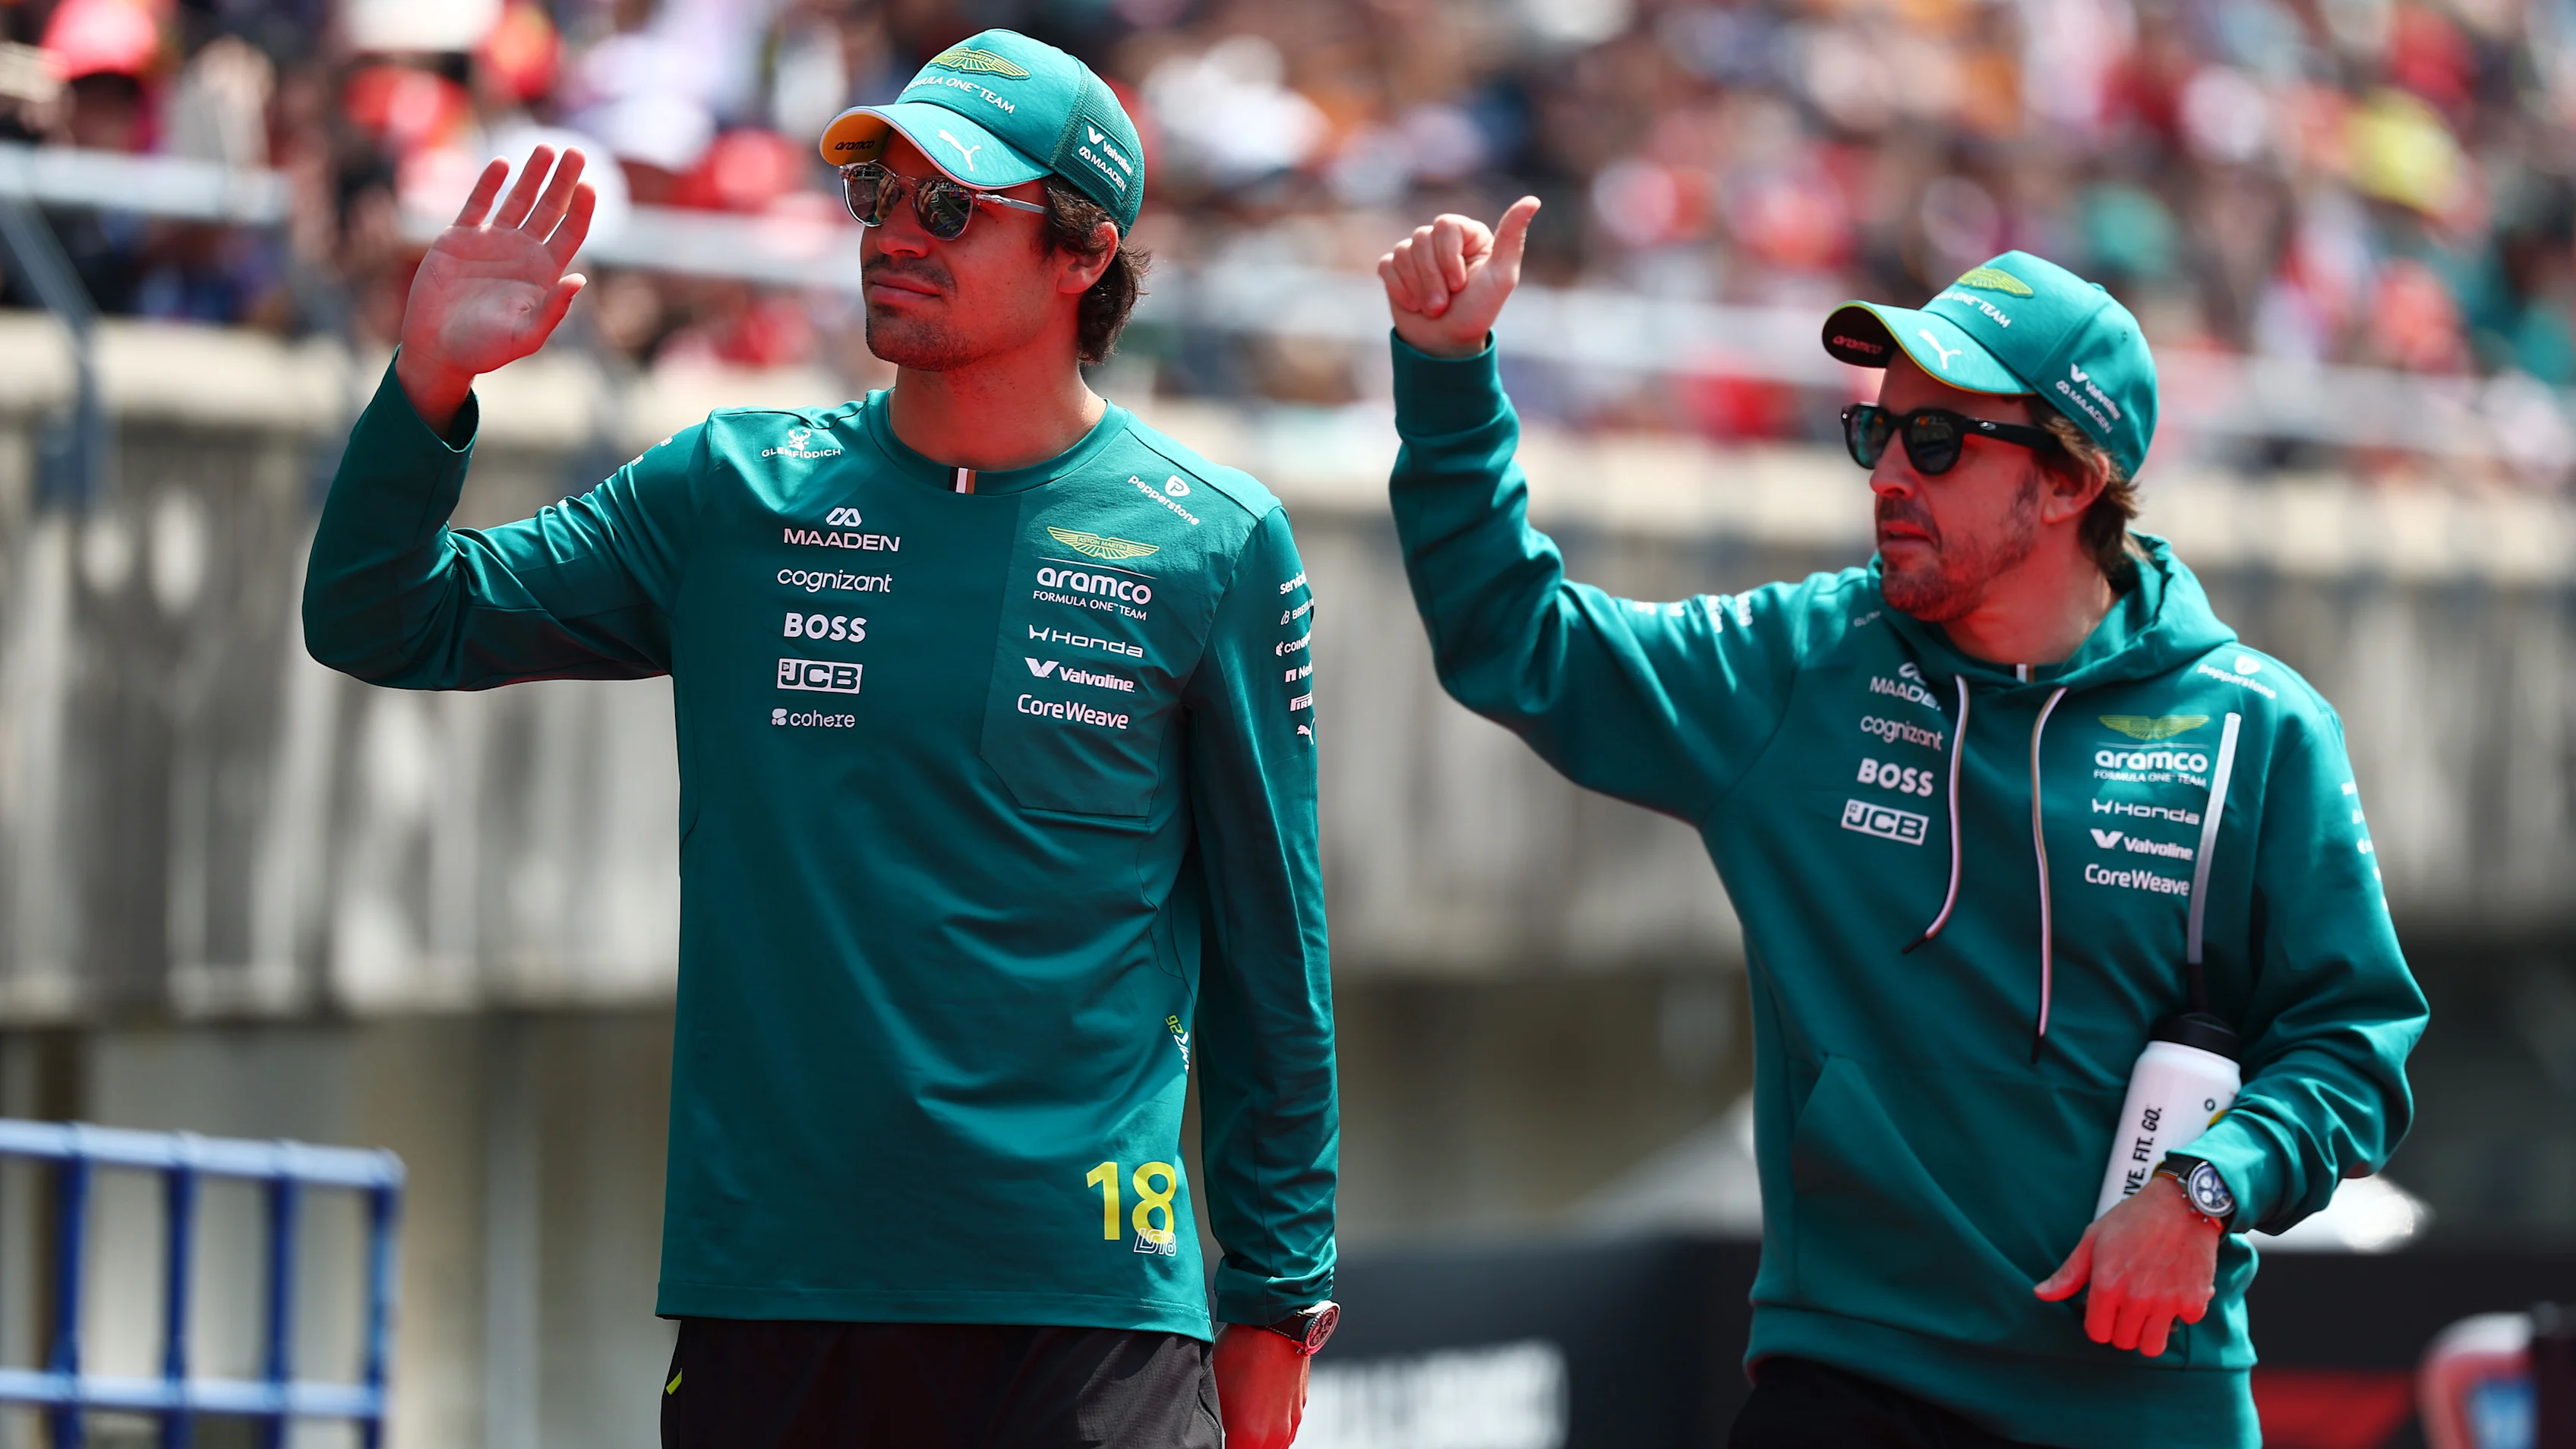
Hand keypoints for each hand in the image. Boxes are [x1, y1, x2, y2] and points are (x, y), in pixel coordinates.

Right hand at [395, 146, 596, 434]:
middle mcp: (521, 253)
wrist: (437, 350)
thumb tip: (580, 280)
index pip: (570, 233)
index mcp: (543, 273)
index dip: (581, 209)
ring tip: (547, 148)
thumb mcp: (525, 337)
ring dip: (532, 175)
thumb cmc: (484, 351)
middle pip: (549, 209)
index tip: (590, 185)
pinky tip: (501, 164)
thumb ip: (553, 311)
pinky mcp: (459, 239)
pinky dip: (487, 184)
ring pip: (517, 200)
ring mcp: (491, 242)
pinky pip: (476, 204)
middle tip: (577, 151)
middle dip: (563, 181)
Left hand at [1213, 1322, 1309, 1448]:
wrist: (1277, 1321)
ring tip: (1244, 1423)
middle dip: (1242, 1445)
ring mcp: (1292, 1421)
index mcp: (1250, 1435)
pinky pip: (1286, 1429)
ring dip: (1259, 1441)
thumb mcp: (1215, 1389)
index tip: (1216, 1438)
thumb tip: (1216, 1428)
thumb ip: (1218, 1420)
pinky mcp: (1301, 1406)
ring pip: (1275, 1446)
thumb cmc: (1241, 1351)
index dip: (1224, 1446)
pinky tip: (1260, 1407)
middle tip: (1229, 1429)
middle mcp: (1276, 1434)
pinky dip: (1273, 1426)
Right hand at [1376, 196, 1539, 359]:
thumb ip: (1512, 237)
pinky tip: (1413, 304)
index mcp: (1467, 234)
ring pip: (1402, 253)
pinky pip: (1387, 266)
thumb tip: (1532, 200)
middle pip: (1421, 238)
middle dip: (1432, 278)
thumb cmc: (1478, 310)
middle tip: (1443, 304)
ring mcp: (1416, 253)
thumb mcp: (1502, 276)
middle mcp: (1440, 239)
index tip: (1459, 285)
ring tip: (1432, 308)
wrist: (1448, 343)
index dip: (1447, 257)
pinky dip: (1400, 289)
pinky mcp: (1395, 269)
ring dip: (1418, 288)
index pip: (1445, 225)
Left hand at [2033, 1174, 2222, 1357]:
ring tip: (2149, 1311)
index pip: (2097, 1333)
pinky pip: (2185, 1324)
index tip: (2105, 1312)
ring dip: (2149, 1333)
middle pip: (2124, 1342)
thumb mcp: (2093, 1239)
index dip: (2099, 1324)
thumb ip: (2069, 1273)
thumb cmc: (2133, 1218)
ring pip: (2152, 1347)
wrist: (2181, 1203)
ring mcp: (2168, 1303)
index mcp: (2107, 1285)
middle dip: (2122, 1329)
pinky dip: (2182, 1312)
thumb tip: (2041, 1295)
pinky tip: (2176, 1290)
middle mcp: (2137, 1299)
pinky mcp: (2195, 1301)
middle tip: (2127, 1308)